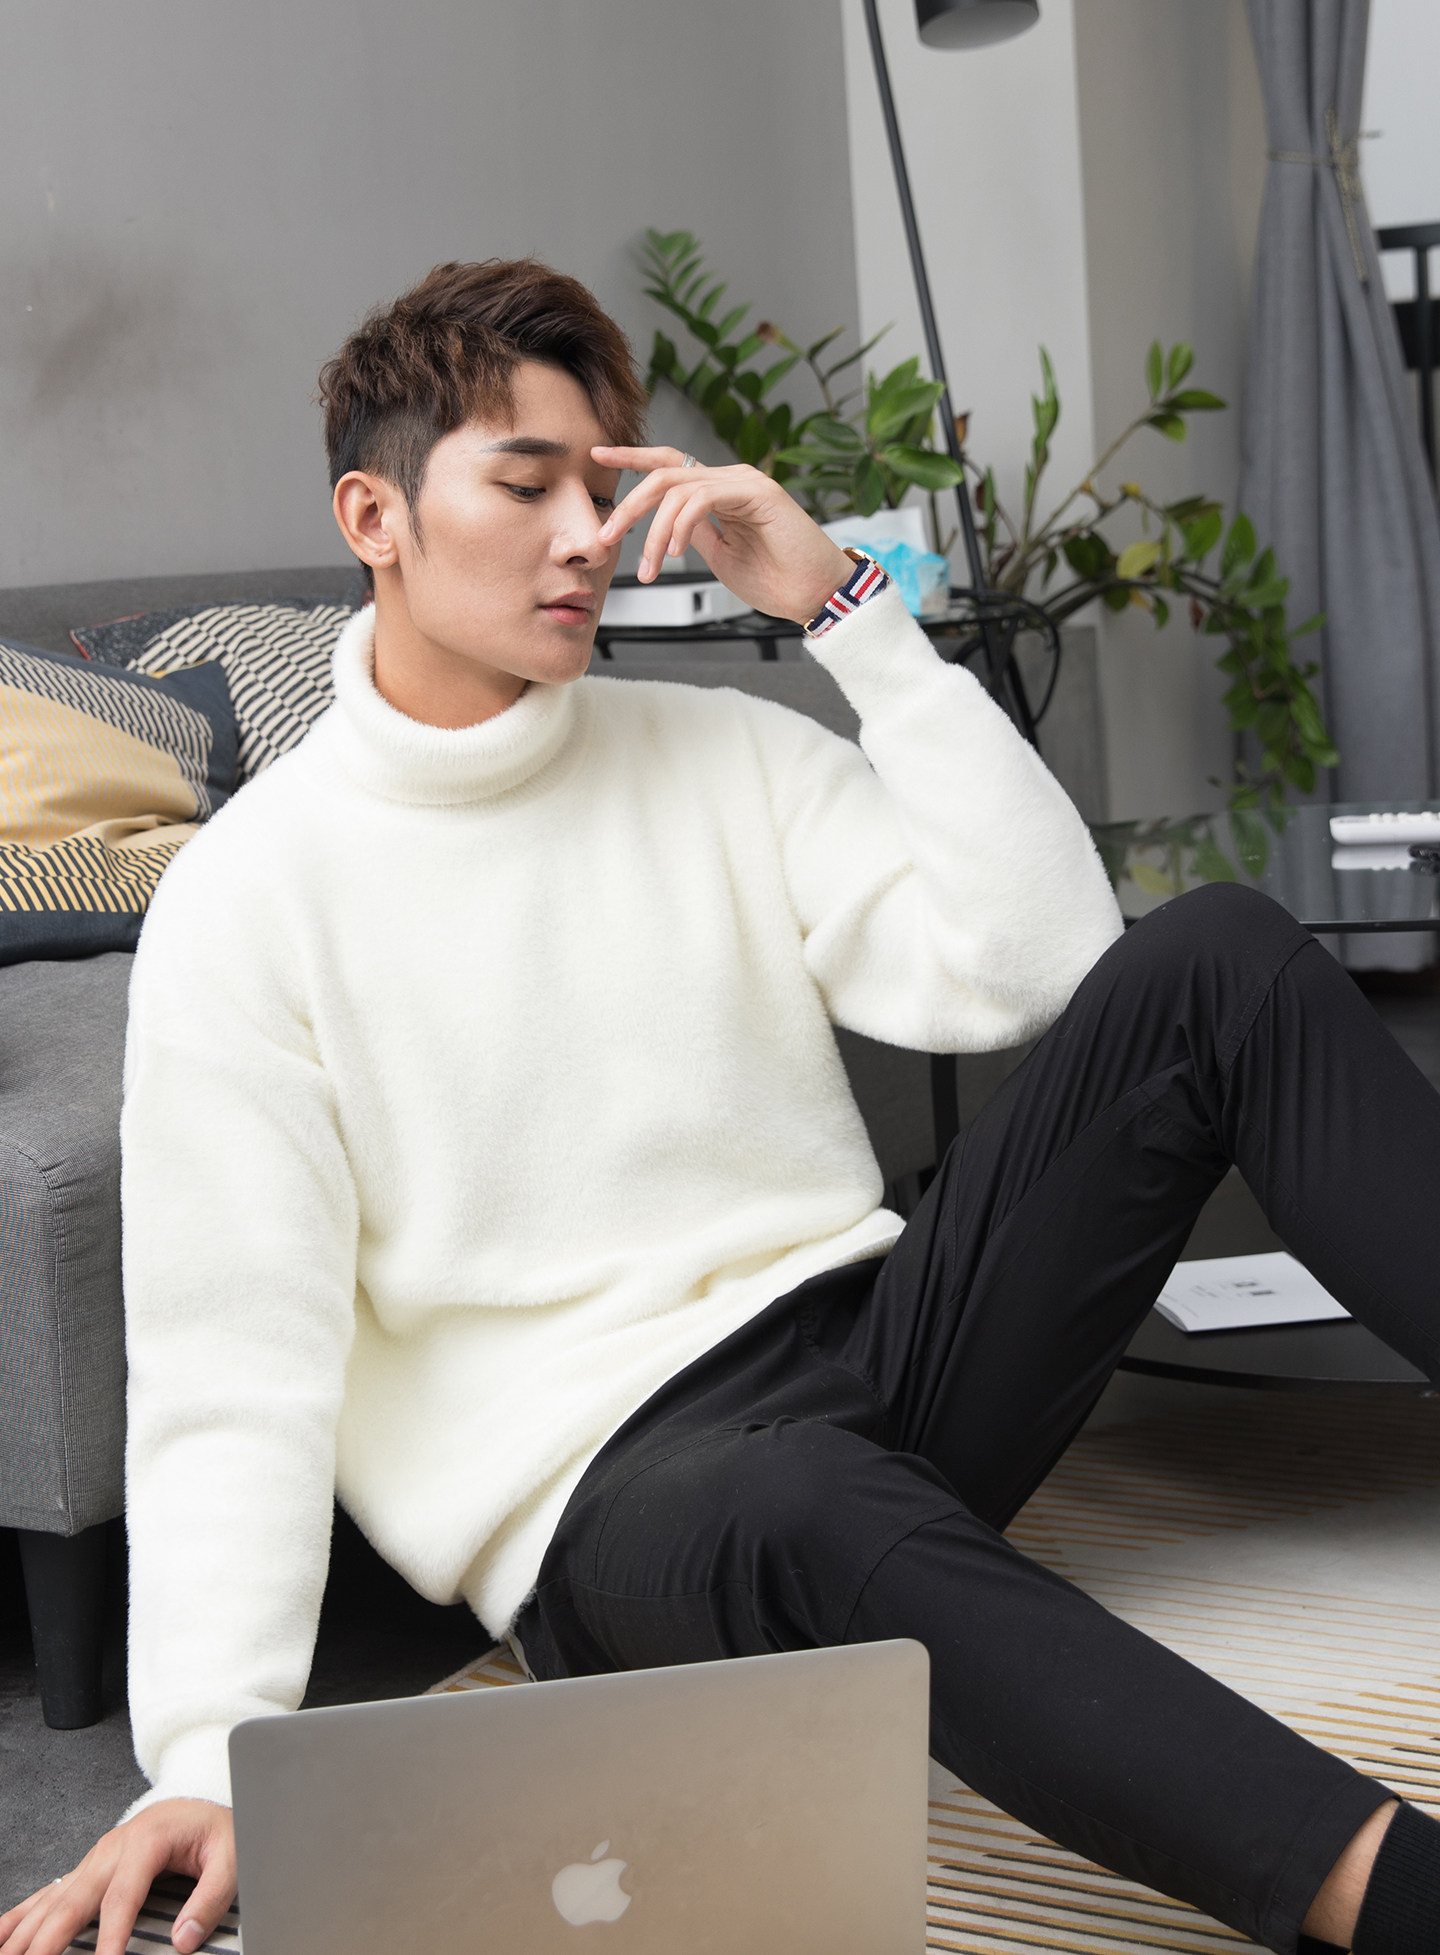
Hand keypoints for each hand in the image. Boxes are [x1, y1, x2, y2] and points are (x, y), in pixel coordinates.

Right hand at [0, 1800, 234, 1954]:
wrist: (200, 1796)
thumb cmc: (214, 1826)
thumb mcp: (230, 1855)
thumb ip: (211, 1897)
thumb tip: (185, 1939)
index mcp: (146, 1841)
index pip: (122, 1897)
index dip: (110, 1937)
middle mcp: (112, 1849)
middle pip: (73, 1901)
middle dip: (47, 1941)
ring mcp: (95, 1858)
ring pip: (52, 1902)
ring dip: (26, 1936)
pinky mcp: (88, 1869)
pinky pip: (49, 1894)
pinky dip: (21, 1917)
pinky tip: (2, 1937)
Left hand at [594, 448, 853, 625]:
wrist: (815, 595)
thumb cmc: (778, 581)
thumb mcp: (722, 556)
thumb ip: (697, 534)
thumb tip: (668, 528)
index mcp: (722, 492)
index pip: (670, 465)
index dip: (632, 457)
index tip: (599, 454)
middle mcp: (733, 479)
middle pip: (664, 473)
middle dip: (629, 504)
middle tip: (607, 536)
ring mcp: (746, 482)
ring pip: (678, 489)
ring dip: (654, 530)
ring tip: (649, 566)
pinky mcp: (758, 493)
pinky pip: (703, 498)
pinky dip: (681, 525)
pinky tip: (678, 551)